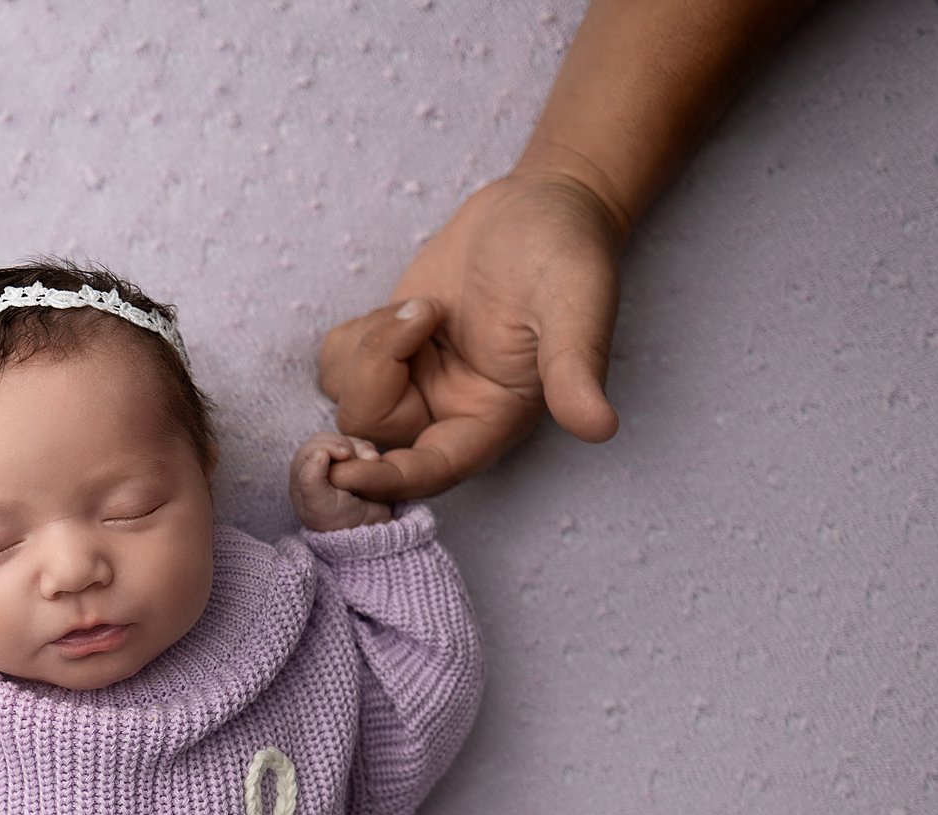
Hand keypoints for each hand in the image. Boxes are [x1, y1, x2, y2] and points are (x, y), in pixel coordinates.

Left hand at [290, 433, 395, 532]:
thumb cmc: (339, 521)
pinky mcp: (354, 464)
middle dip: (346, 444)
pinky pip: (359, 446)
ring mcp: (335, 465)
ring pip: (343, 440)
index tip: (347, 455)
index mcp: (302, 476)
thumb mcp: (319, 505)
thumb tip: (318, 452)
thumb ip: (310, 480)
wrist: (368, 531)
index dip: (328, 446)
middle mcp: (315, 468)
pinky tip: (374, 460)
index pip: (310, 449)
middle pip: (326, 440)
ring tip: (372, 460)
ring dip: (359, 446)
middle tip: (365, 458)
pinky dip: (367, 449)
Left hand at [318, 169, 623, 501]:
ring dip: (367, 350)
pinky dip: (352, 339)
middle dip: (376, 375)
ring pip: (348, 401)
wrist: (542, 210)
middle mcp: (446, 413)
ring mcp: (413, 386)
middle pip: (372, 431)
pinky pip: (337, 368)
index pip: (431, 470)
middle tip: (423, 311)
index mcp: (490, 421)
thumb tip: (599, 428)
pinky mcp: (386, 355)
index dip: (386, 480)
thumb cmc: (567, 257)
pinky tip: (399, 311)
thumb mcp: (576, 307)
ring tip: (424, 307)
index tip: (346, 470)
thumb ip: (575, 370)